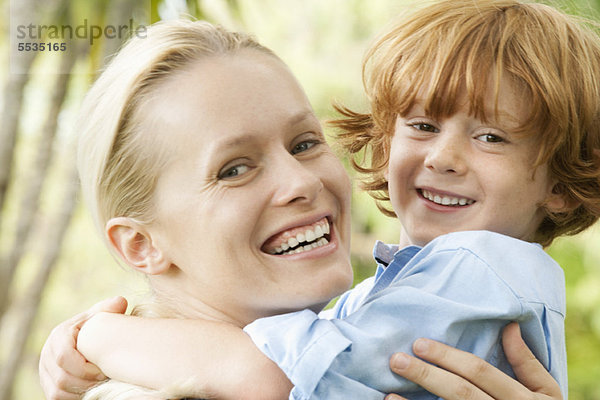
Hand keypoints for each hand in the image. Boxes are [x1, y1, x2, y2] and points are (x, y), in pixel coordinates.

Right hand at [39, 296, 127, 399]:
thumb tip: (121, 302)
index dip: (85, 368)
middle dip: (86, 382)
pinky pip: (56, 397)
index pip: (64, 357)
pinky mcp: (47, 384)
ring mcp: (44, 370)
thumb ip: (109, 308)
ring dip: (81, 391)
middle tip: (105, 381)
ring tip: (100, 387)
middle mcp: (47, 353)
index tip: (104, 370)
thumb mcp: (100, 316)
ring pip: (58, 391)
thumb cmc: (95, 327)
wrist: (84, 339)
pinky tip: (91, 392)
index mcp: (59, 335)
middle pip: (62, 378)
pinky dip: (74, 397)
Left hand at [386, 322, 561, 399]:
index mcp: (521, 398)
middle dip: (426, 375)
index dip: (448, 357)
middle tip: (397, 360)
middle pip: (459, 393)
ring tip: (389, 393)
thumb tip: (509, 325)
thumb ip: (526, 361)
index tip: (419, 344)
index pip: (479, 372)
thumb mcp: (545, 391)